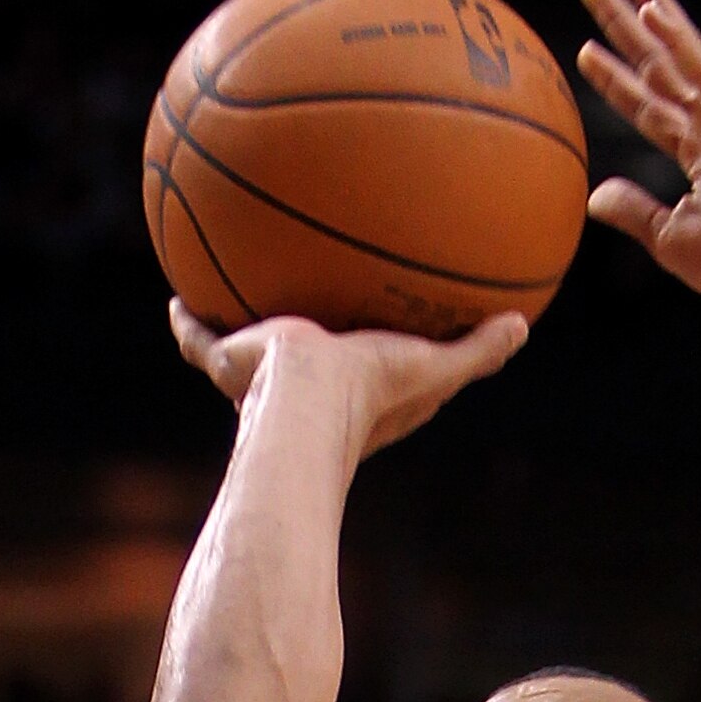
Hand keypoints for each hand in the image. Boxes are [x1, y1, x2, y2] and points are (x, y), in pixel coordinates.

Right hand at [169, 300, 526, 461]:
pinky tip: (176, 297)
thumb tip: (524, 324)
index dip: (368, 359)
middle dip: (294, 346)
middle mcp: (300, 392)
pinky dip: (187, 322)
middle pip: (295, 363)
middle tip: (297, 314)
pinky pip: (199, 339)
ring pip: (240, 353)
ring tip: (223, 297)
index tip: (372, 342)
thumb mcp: (434, 371)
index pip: (358, 375)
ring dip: (234, 334)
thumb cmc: (372, 396)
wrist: (307, 405)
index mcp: (349, 393)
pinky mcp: (227, 364)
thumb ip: (477, 352)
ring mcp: (260, 381)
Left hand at [578, 0, 700, 313]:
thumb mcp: (670, 238)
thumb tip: (594, 195)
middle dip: (625, 23)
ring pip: (679, 51)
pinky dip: (679, 41)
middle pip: (659, 62)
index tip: (585, 49)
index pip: (649, 103)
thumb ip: (634, 210)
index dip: (616, 76)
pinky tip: (651, 10)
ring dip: (647, 8)